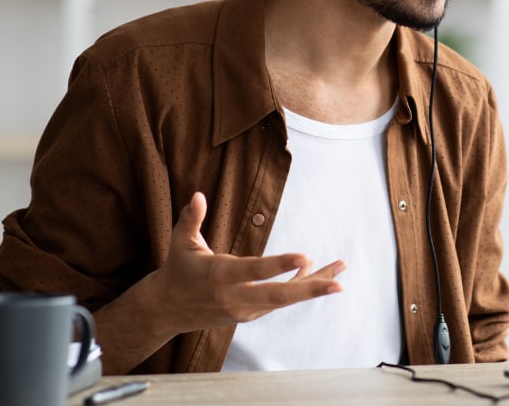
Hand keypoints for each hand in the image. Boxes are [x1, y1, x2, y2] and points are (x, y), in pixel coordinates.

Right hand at [146, 192, 344, 333]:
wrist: (167, 309)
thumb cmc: (178, 269)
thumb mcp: (180, 241)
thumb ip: (191, 218)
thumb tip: (198, 195)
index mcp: (218, 274)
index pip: (254, 270)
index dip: (279, 265)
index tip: (304, 257)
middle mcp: (234, 295)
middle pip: (277, 295)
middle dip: (309, 289)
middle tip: (337, 284)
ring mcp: (244, 308)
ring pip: (284, 299)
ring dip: (313, 285)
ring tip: (340, 271)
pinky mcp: (249, 314)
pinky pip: (279, 301)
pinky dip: (299, 287)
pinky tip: (317, 272)